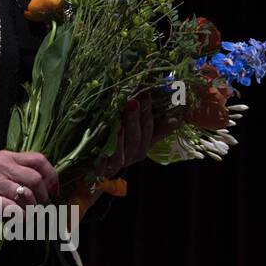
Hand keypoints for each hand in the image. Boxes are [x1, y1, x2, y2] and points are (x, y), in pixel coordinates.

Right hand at [0, 149, 59, 220]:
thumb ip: (19, 172)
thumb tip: (46, 188)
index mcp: (7, 157)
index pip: (39, 159)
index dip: (52, 176)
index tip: (53, 190)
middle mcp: (1, 166)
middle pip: (36, 179)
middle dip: (43, 197)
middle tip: (40, 206)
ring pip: (26, 195)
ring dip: (32, 209)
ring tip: (29, 215)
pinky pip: (12, 209)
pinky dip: (21, 217)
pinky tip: (19, 220)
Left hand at [69, 91, 180, 212]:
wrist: (88, 167)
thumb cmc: (113, 145)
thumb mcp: (134, 135)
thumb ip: (153, 127)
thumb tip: (177, 118)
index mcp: (142, 147)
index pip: (149, 128)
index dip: (148, 112)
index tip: (146, 93)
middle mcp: (132, 156)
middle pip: (137, 139)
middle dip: (135, 119)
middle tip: (133, 100)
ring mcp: (116, 165)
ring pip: (122, 154)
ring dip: (121, 138)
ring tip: (119, 123)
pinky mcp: (99, 172)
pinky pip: (103, 167)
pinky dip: (103, 160)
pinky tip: (100, 153)